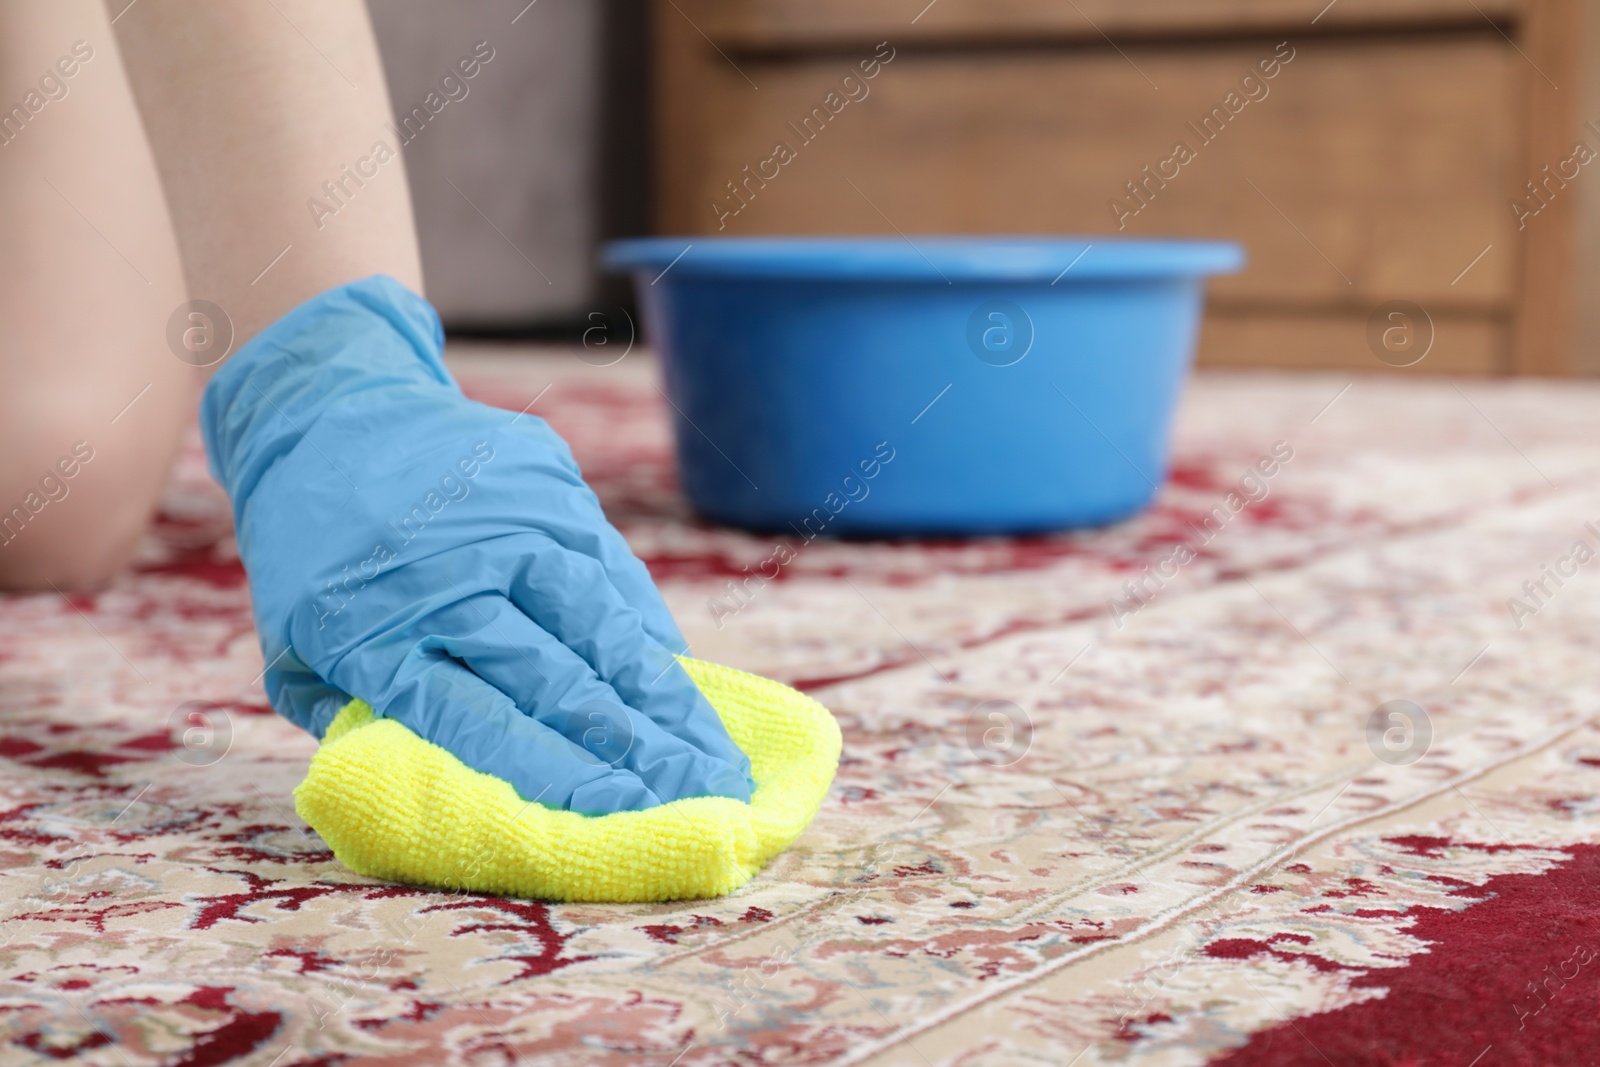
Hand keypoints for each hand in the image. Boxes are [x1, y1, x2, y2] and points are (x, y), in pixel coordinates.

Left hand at [201, 276, 751, 813]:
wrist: (328, 413)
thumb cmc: (315, 563)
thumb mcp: (300, 655)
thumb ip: (370, 726)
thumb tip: (469, 787)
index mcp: (371, 632)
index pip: (482, 723)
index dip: (559, 775)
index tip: (621, 815)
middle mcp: (449, 577)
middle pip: (558, 681)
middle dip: (635, 752)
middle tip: (698, 802)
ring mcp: (507, 524)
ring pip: (604, 625)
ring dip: (666, 700)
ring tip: (714, 756)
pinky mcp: (550, 486)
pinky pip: (616, 574)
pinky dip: (651, 635)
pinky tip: (684, 685)